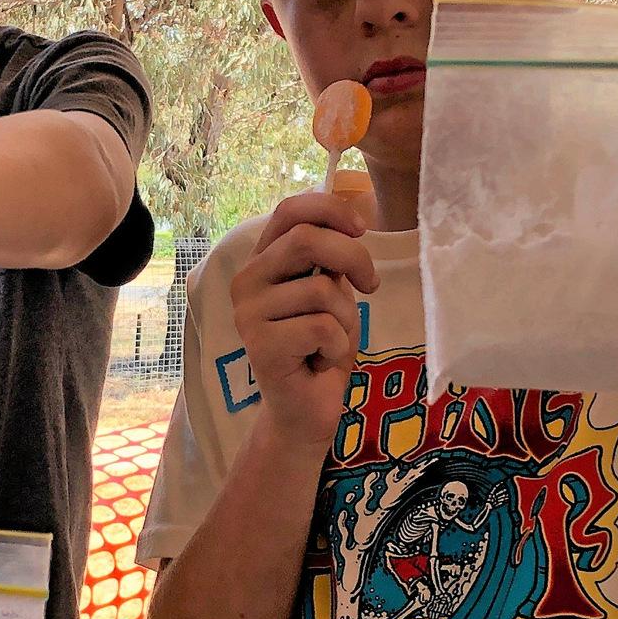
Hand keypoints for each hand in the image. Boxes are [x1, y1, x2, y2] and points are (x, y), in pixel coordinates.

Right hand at [233, 192, 376, 448]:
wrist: (305, 409)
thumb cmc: (321, 348)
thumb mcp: (331, 292)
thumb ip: (331, 258)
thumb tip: (356, 216)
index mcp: (263, 261)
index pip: (289, 210)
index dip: (330, 209)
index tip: (362, 228)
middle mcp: (246, 281)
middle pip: (307, 239)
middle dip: (353, 258)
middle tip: (370, 285)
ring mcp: (248, 313)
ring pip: (321, 289)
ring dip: (345, 318)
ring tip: (330, 341)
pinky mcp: (260, 344)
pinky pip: (322, 327)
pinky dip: (337, 347)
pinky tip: (321, 361)